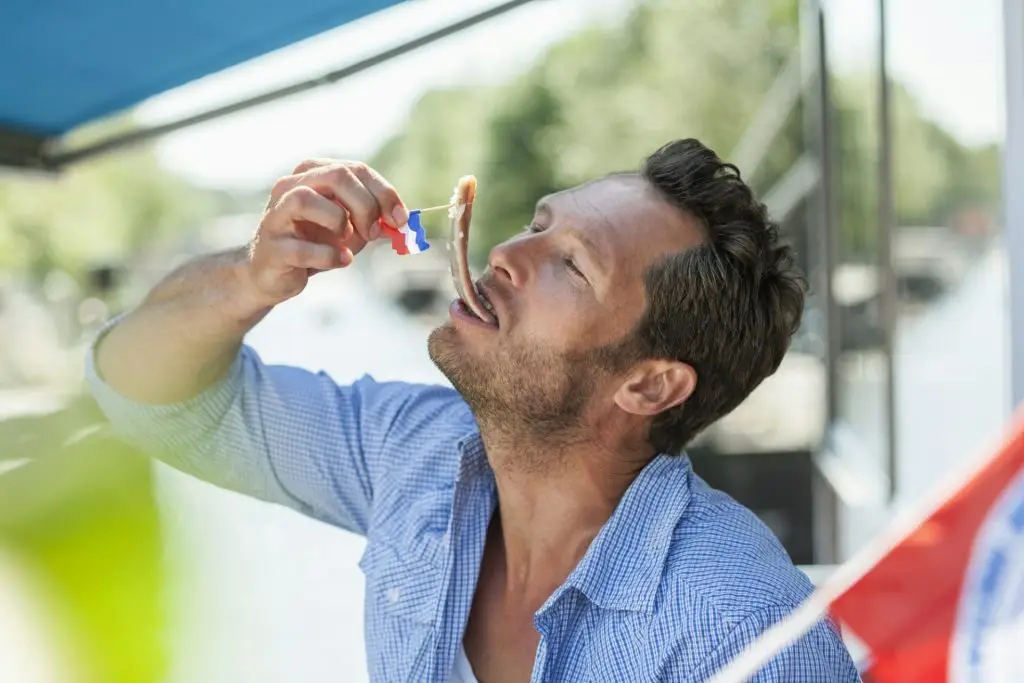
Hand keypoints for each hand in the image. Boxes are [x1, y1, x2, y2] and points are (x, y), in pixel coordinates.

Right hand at [243, 159, 408, 306]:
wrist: (274, 274)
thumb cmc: (315, 244)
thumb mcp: (351, 228)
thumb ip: (374, 220)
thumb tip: (402, 221)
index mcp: (312, 174)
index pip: (355, 169)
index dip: (384, 193)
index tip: (401, 219)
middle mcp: (289, 186)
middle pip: (336, 176)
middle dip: (365, 205)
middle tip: (374, 232)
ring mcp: (276, 215)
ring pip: (306, 199)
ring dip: (339, 222)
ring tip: (345, 241)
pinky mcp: (272, 247)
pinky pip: (304, 248)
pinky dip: (329, 256)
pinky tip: (340, 260)